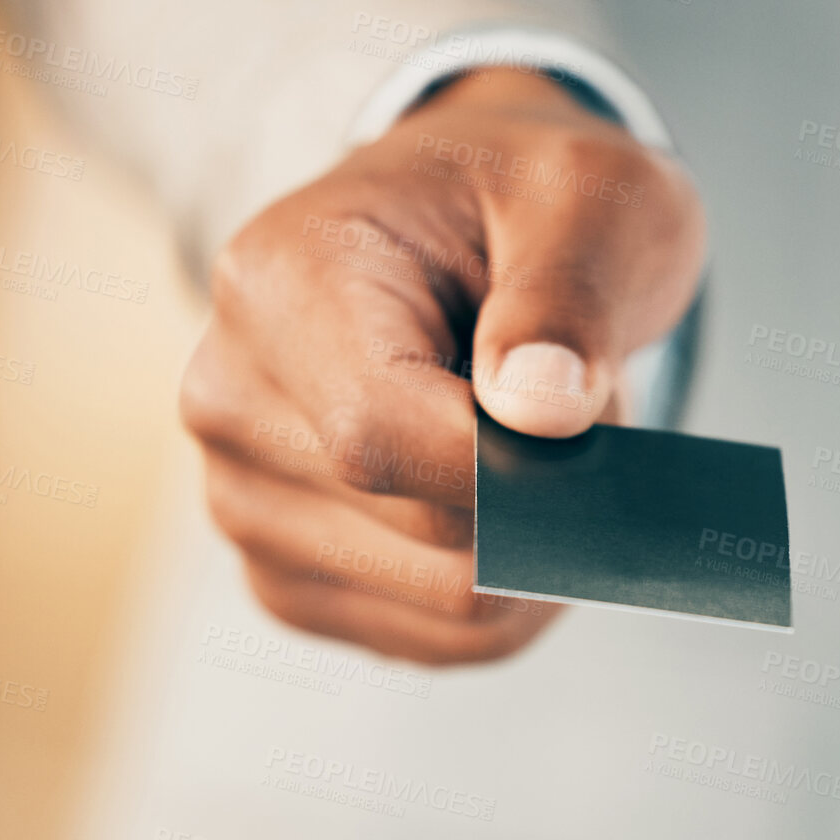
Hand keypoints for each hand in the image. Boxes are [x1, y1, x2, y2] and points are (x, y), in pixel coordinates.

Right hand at [179, 68, 704, 663]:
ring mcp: (245, 502)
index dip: (519, 468)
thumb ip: (569, 295)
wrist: (467, 229)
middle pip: (430, 533)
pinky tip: (514, 502)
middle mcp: (229, 400)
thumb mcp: (590, 197)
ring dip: (546, 541)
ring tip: (531, 432)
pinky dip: (520, 590)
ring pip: (450, 605)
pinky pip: (444, 643)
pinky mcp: (291, 577)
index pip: (382, 438)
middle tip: (583, 393)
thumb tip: (541, 413)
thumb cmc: (526, 201)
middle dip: (555, 488)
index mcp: (276, 283)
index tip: (610, 424)